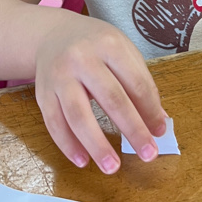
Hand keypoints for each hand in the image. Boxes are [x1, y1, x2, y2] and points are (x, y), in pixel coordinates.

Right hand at [34, 13, 165, 174]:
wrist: (52, 34)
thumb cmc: (95, 45)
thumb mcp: (122, 51)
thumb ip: (140, 82)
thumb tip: (158, 121)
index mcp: (109, 45)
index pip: (135, 82)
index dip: (150, 109)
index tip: (160, 132)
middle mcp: (82, 58)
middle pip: (111, 98)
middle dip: (132, 129)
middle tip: (148, 154)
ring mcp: (59, 75)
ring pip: (78, 115)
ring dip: (96, 145)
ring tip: (112, 167)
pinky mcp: (42, 93)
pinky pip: (54, 123)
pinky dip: (67, 145)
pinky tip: (82, 160)